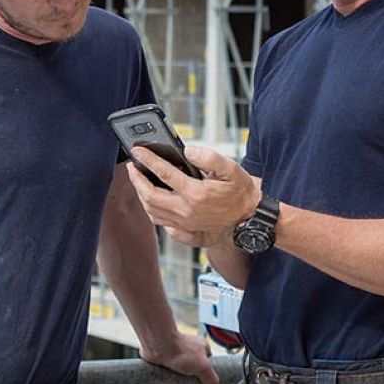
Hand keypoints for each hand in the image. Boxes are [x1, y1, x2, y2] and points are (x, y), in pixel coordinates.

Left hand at [128, 146, 259, 244]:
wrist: (251, 217)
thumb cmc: (240, 190)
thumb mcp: (230, 168)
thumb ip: (208, 157)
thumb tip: (187, 151)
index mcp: (196, 193)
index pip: (164, 173)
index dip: (148, 160)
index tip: (137, 151)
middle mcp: (187, 211)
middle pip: (150, 196)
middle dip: (137, 180)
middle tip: (132, 167)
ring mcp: (186, 224)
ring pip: (153, 212)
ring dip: (142, 196)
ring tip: (139, 182)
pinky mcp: (188, 233)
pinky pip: (163, 225)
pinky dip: (153, 213)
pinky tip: (152, 203)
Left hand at [141, 331, 220, 383]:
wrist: (158, 345)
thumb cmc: (180, 350)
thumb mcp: (204, 367)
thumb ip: (212, 381)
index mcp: (201, 350)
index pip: (207, 368)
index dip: (204, 380)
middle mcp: (188, 353)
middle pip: (192, 377)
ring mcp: (175, 358)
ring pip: (179, 380)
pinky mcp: (164, 364)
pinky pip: (167, 379)